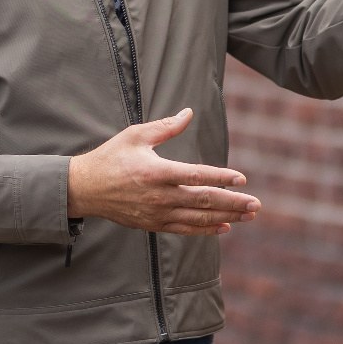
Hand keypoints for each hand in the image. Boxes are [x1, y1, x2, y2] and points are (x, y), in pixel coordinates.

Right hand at [66, 109, 259, 235]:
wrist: (85, 189)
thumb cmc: (111, 157)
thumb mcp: (135, 135)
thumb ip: (165, 126)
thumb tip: (188, 113)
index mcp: (155, 171)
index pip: (196, 176)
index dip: (221, 177)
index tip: (241, 178)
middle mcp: (159, 196)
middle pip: (204, 201)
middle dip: (233, 202)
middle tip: (257, 203)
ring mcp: (156, 213)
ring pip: (198, 218)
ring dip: (226, 217)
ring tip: (249, 215)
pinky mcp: (153, 224)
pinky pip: (185, 229)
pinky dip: (206, 229)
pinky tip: (224, 227)